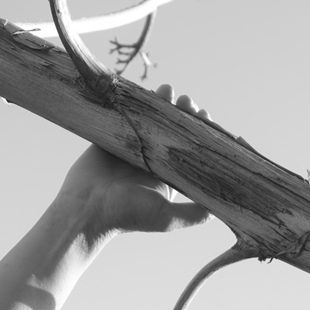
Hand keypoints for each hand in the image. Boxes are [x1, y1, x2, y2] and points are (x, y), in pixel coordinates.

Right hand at [56, 84, 213, 239]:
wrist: (86, 210)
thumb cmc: (128, 216)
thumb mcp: (167, 218)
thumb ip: (195, 214)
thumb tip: (223, 209)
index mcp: (167, 176)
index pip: (189, 150)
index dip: (200, 134)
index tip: (207, 121)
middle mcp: (151, 160)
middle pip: (172, 130)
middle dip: (183, 114)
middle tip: (189, 104)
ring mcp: (131, 146)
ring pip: (150, 118)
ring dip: (162, 103)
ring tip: (170, 91)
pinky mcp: (111, 136)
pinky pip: (124, 113)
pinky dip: (135, 101)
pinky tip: (146, 91)